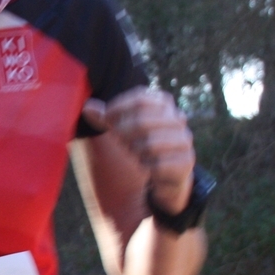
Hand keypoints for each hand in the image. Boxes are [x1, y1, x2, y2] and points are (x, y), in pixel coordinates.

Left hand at [83, 88, 196, 213]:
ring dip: (136, 152)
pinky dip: (147, 168)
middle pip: (142, 121)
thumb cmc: (142, 146)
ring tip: (138, 154)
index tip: (106, 118)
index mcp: (163, 104)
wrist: (168, 175)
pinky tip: (149, 168)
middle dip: (123, 134)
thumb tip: (87, 107)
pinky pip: (157, 164)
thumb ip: (107, 119)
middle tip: (122, 142)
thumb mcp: (123, 130)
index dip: (118, 108)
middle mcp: (178, 119)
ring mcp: (184, 140)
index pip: (140, 99)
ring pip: (149, 144)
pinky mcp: (186, 161)